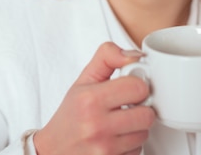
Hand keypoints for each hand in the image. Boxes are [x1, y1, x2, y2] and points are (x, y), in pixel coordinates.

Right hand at [33, 42, 154, 154]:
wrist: (53, 150)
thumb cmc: (69, 116)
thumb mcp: (83, 81)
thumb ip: (107, 58)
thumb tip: (134, 55)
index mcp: (90, 99)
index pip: (138, 88)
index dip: (137, 86)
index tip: (129, 89)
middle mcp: (97, 125)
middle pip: (147, 114)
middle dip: (139, 109)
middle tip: (125, 108)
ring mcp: (104, 149)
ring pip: (144, 134)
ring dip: (135, 129)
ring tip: (118, 125)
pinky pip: (137, 151)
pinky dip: (130, 146)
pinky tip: (116, 139)